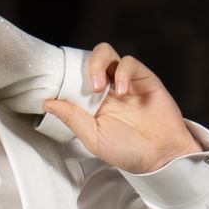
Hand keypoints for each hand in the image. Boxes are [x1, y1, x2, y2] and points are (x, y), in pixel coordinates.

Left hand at [41, 42, 201, 173]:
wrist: (161, 155)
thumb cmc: (128, 151)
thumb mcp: (94, 138)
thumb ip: (72, 119)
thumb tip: (47, 103)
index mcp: (91, 104)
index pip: (73, 80)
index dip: (65, 79)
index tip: (58, 88)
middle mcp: (107, 89)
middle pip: (87, 61)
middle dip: (82, 68)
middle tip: (86, 87)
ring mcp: (125, 81)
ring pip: (106, 53)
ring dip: (98, 64)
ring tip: (99, 87)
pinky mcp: (143, 77)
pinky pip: (129, 62)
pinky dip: (123, 72)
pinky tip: (123, 92)